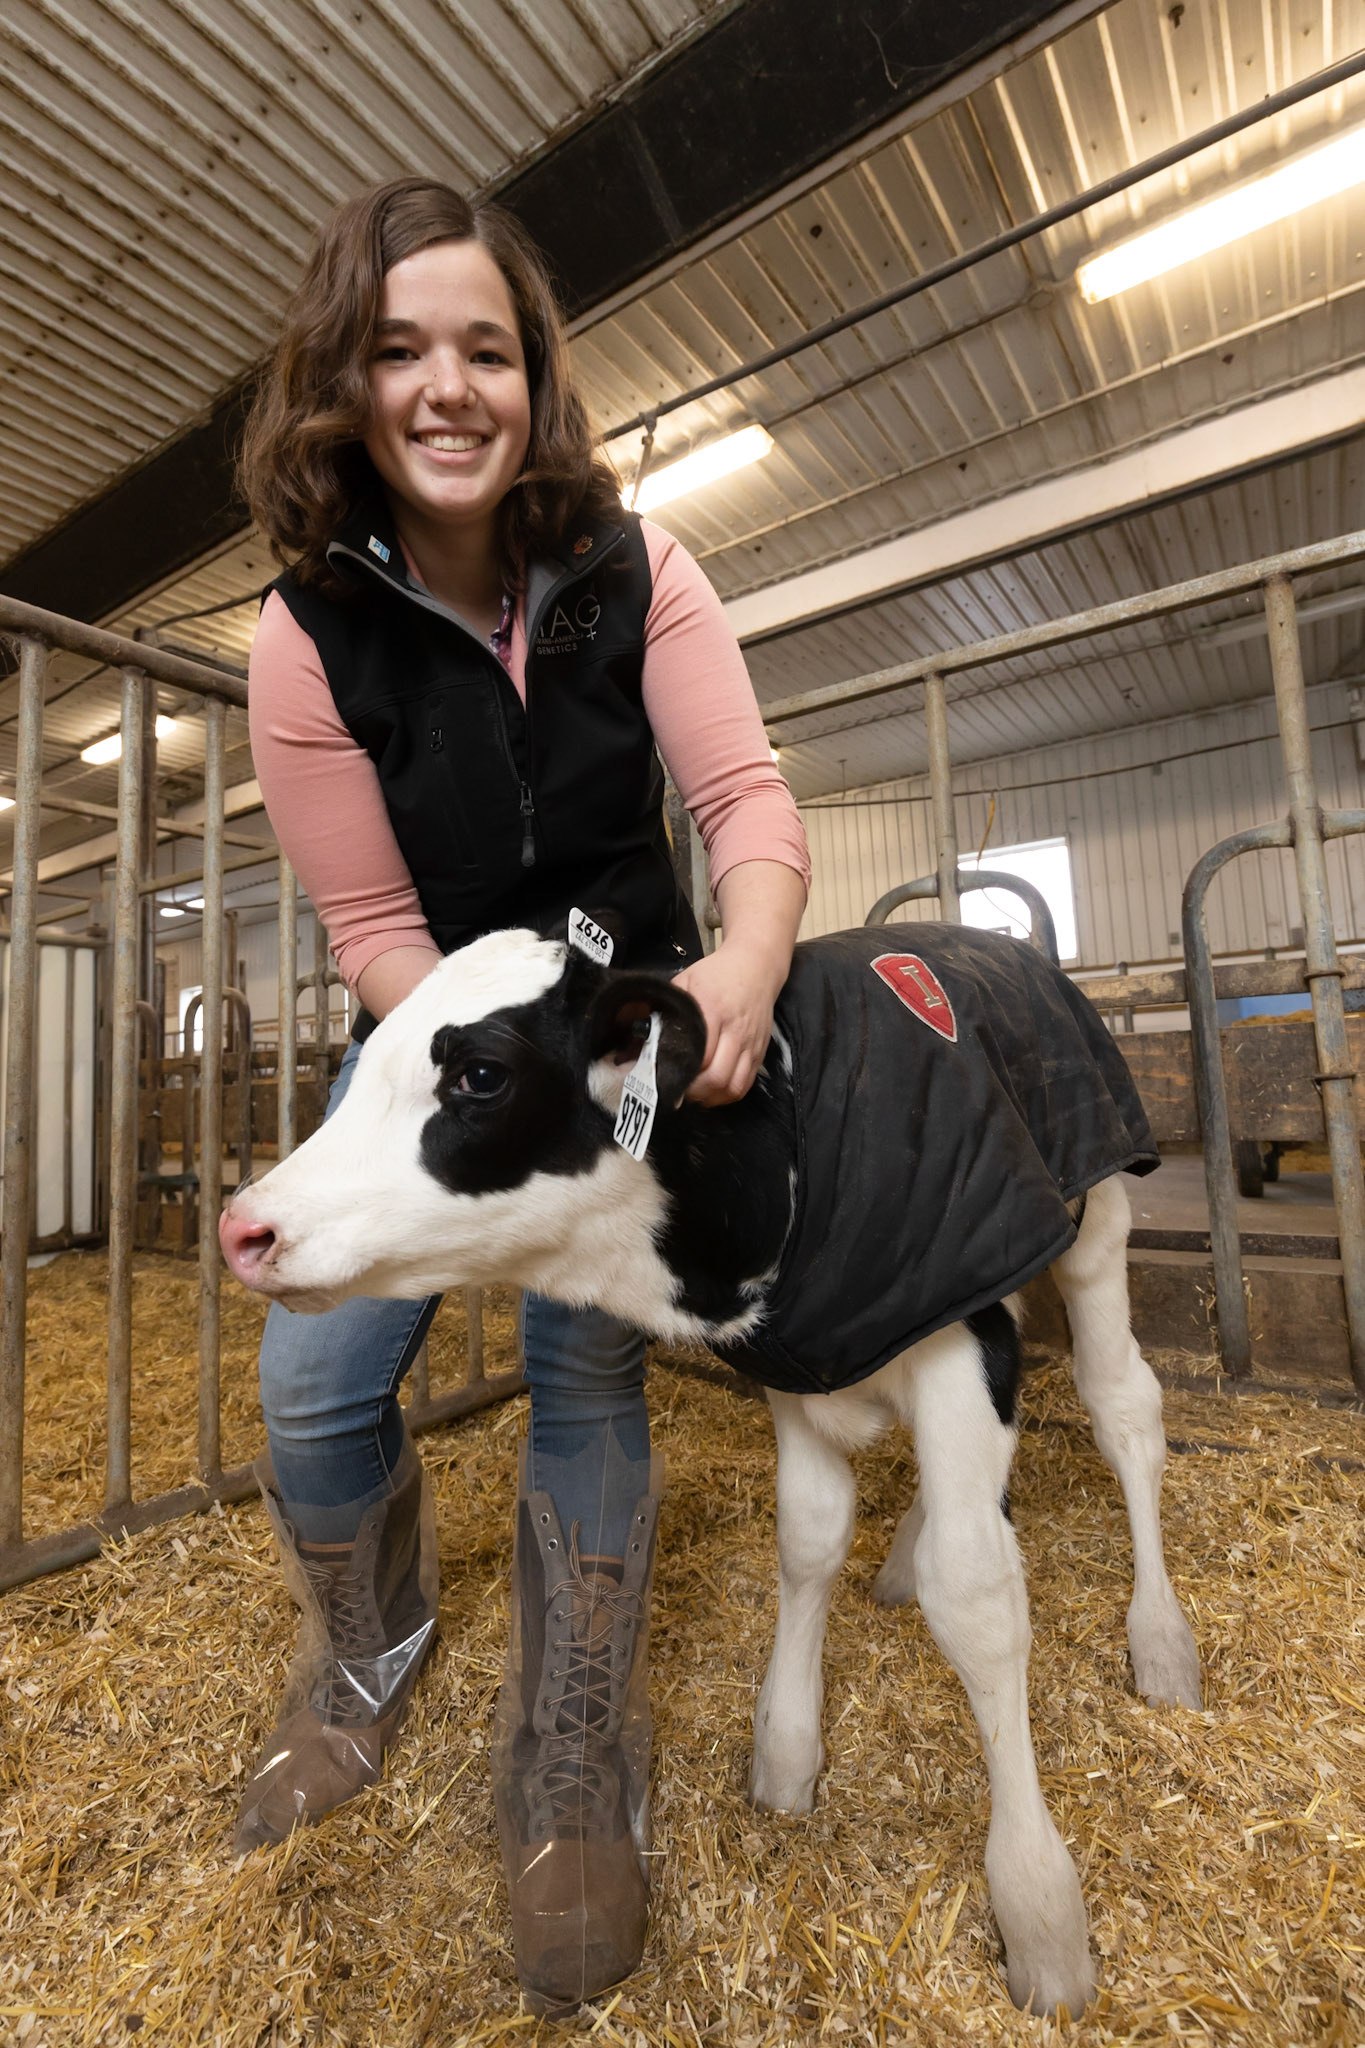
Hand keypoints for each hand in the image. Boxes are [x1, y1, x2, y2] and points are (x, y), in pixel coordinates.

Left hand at [672, 947, 779, 1105]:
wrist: (756, 966)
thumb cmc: (716, 974)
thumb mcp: (686, 981)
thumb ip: (667, 1007)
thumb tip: (641, 1032)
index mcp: (713, 1011)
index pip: (699, 1056)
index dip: (681, 1074)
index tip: (664, 1079)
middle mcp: (735, 1031)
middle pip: (717, 1077)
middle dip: (694, 1091)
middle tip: (678, 1091)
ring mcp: (750, 1044)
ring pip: (733, 1086)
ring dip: (711, 1097)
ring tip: (695, 1094)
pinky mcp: (760, 1052)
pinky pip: (745, 1084)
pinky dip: (727, 1094)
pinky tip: (713, 1091)